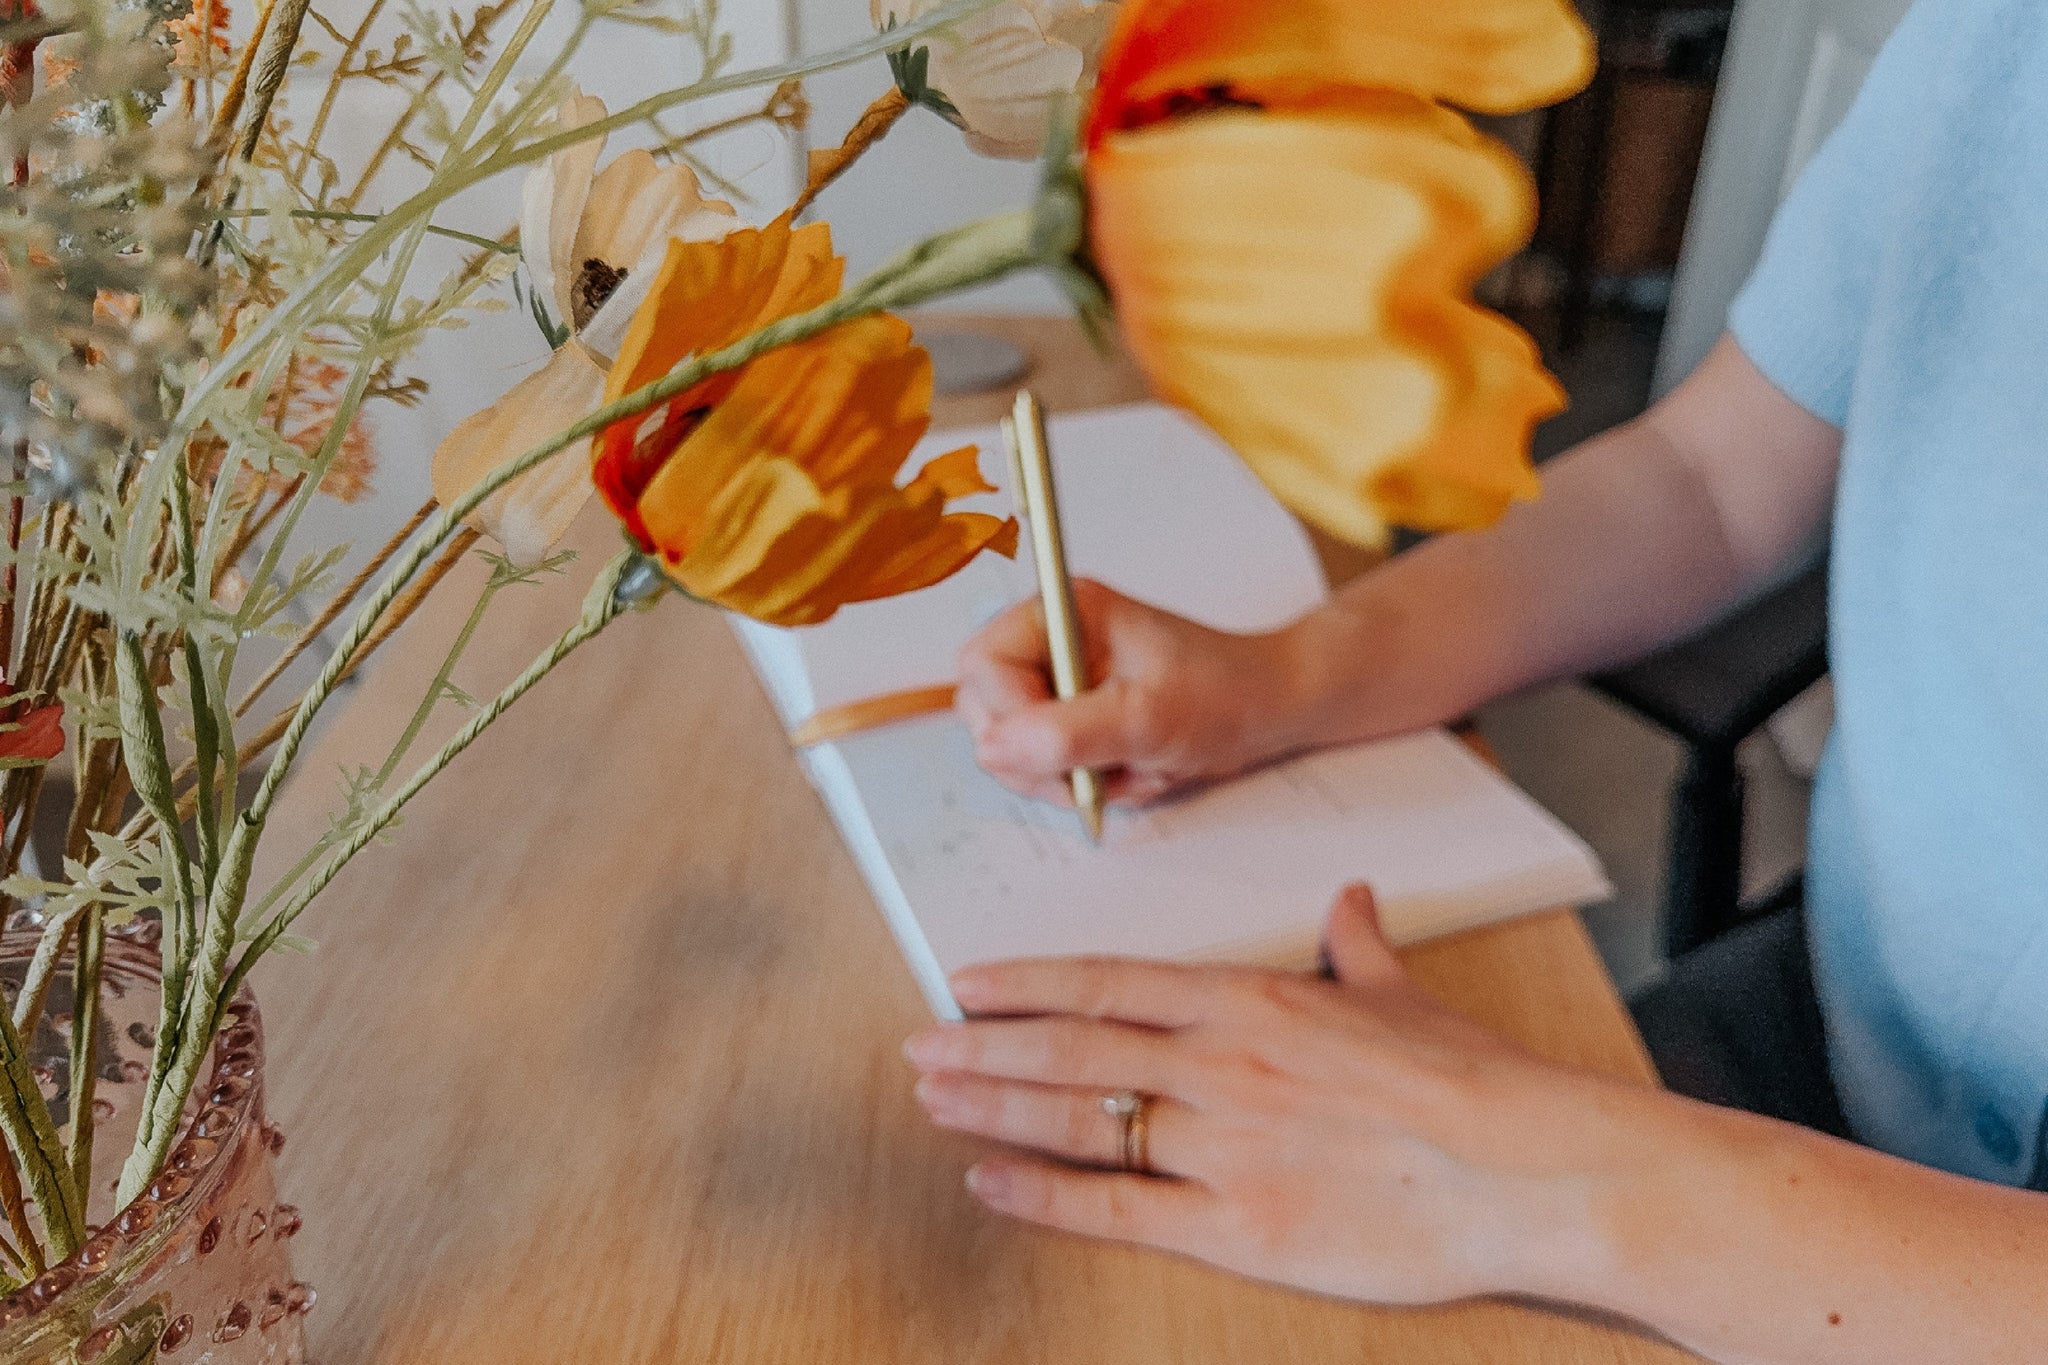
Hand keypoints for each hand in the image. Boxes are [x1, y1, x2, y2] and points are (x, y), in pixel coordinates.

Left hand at [904, 886, 1631, 1305]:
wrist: (1525, 1167)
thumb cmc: (1470, 1082)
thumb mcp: (1402, 997)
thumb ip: (1354, 947)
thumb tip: (1347, 900)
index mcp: (1250, 1003)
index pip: (1108, 982)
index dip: (1027, 983)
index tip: (968, 982)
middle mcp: (1217, 1065)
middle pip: (1071, 1046)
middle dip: (984, 1044)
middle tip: (915, 1045)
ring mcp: (1219, 1146)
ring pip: (1078, 1116)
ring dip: (993, 1105)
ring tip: (931, 1099)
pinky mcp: (1235, 1227)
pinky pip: (1115, 1208)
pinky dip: (1042, 1195)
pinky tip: (989, 1182)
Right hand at [954, 579, 1314, 806]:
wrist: (1268, 708)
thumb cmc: (1223, 695)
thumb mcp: (1148, 718)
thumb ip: (1068, 732)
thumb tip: (994, 748)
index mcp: (1063, 612)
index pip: (981, 665)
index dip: (1009, 716)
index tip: (1061, 747)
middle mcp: (1051, 640)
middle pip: (986, 710)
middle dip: (1040, 758)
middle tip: (1099, 774)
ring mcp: (1058, 679)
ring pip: (1013, 747)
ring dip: (1068, 777)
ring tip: (1131, 769)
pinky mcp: (1070, 714)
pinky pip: (1044, 764)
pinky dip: (1084, 782)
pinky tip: (1132, 771)